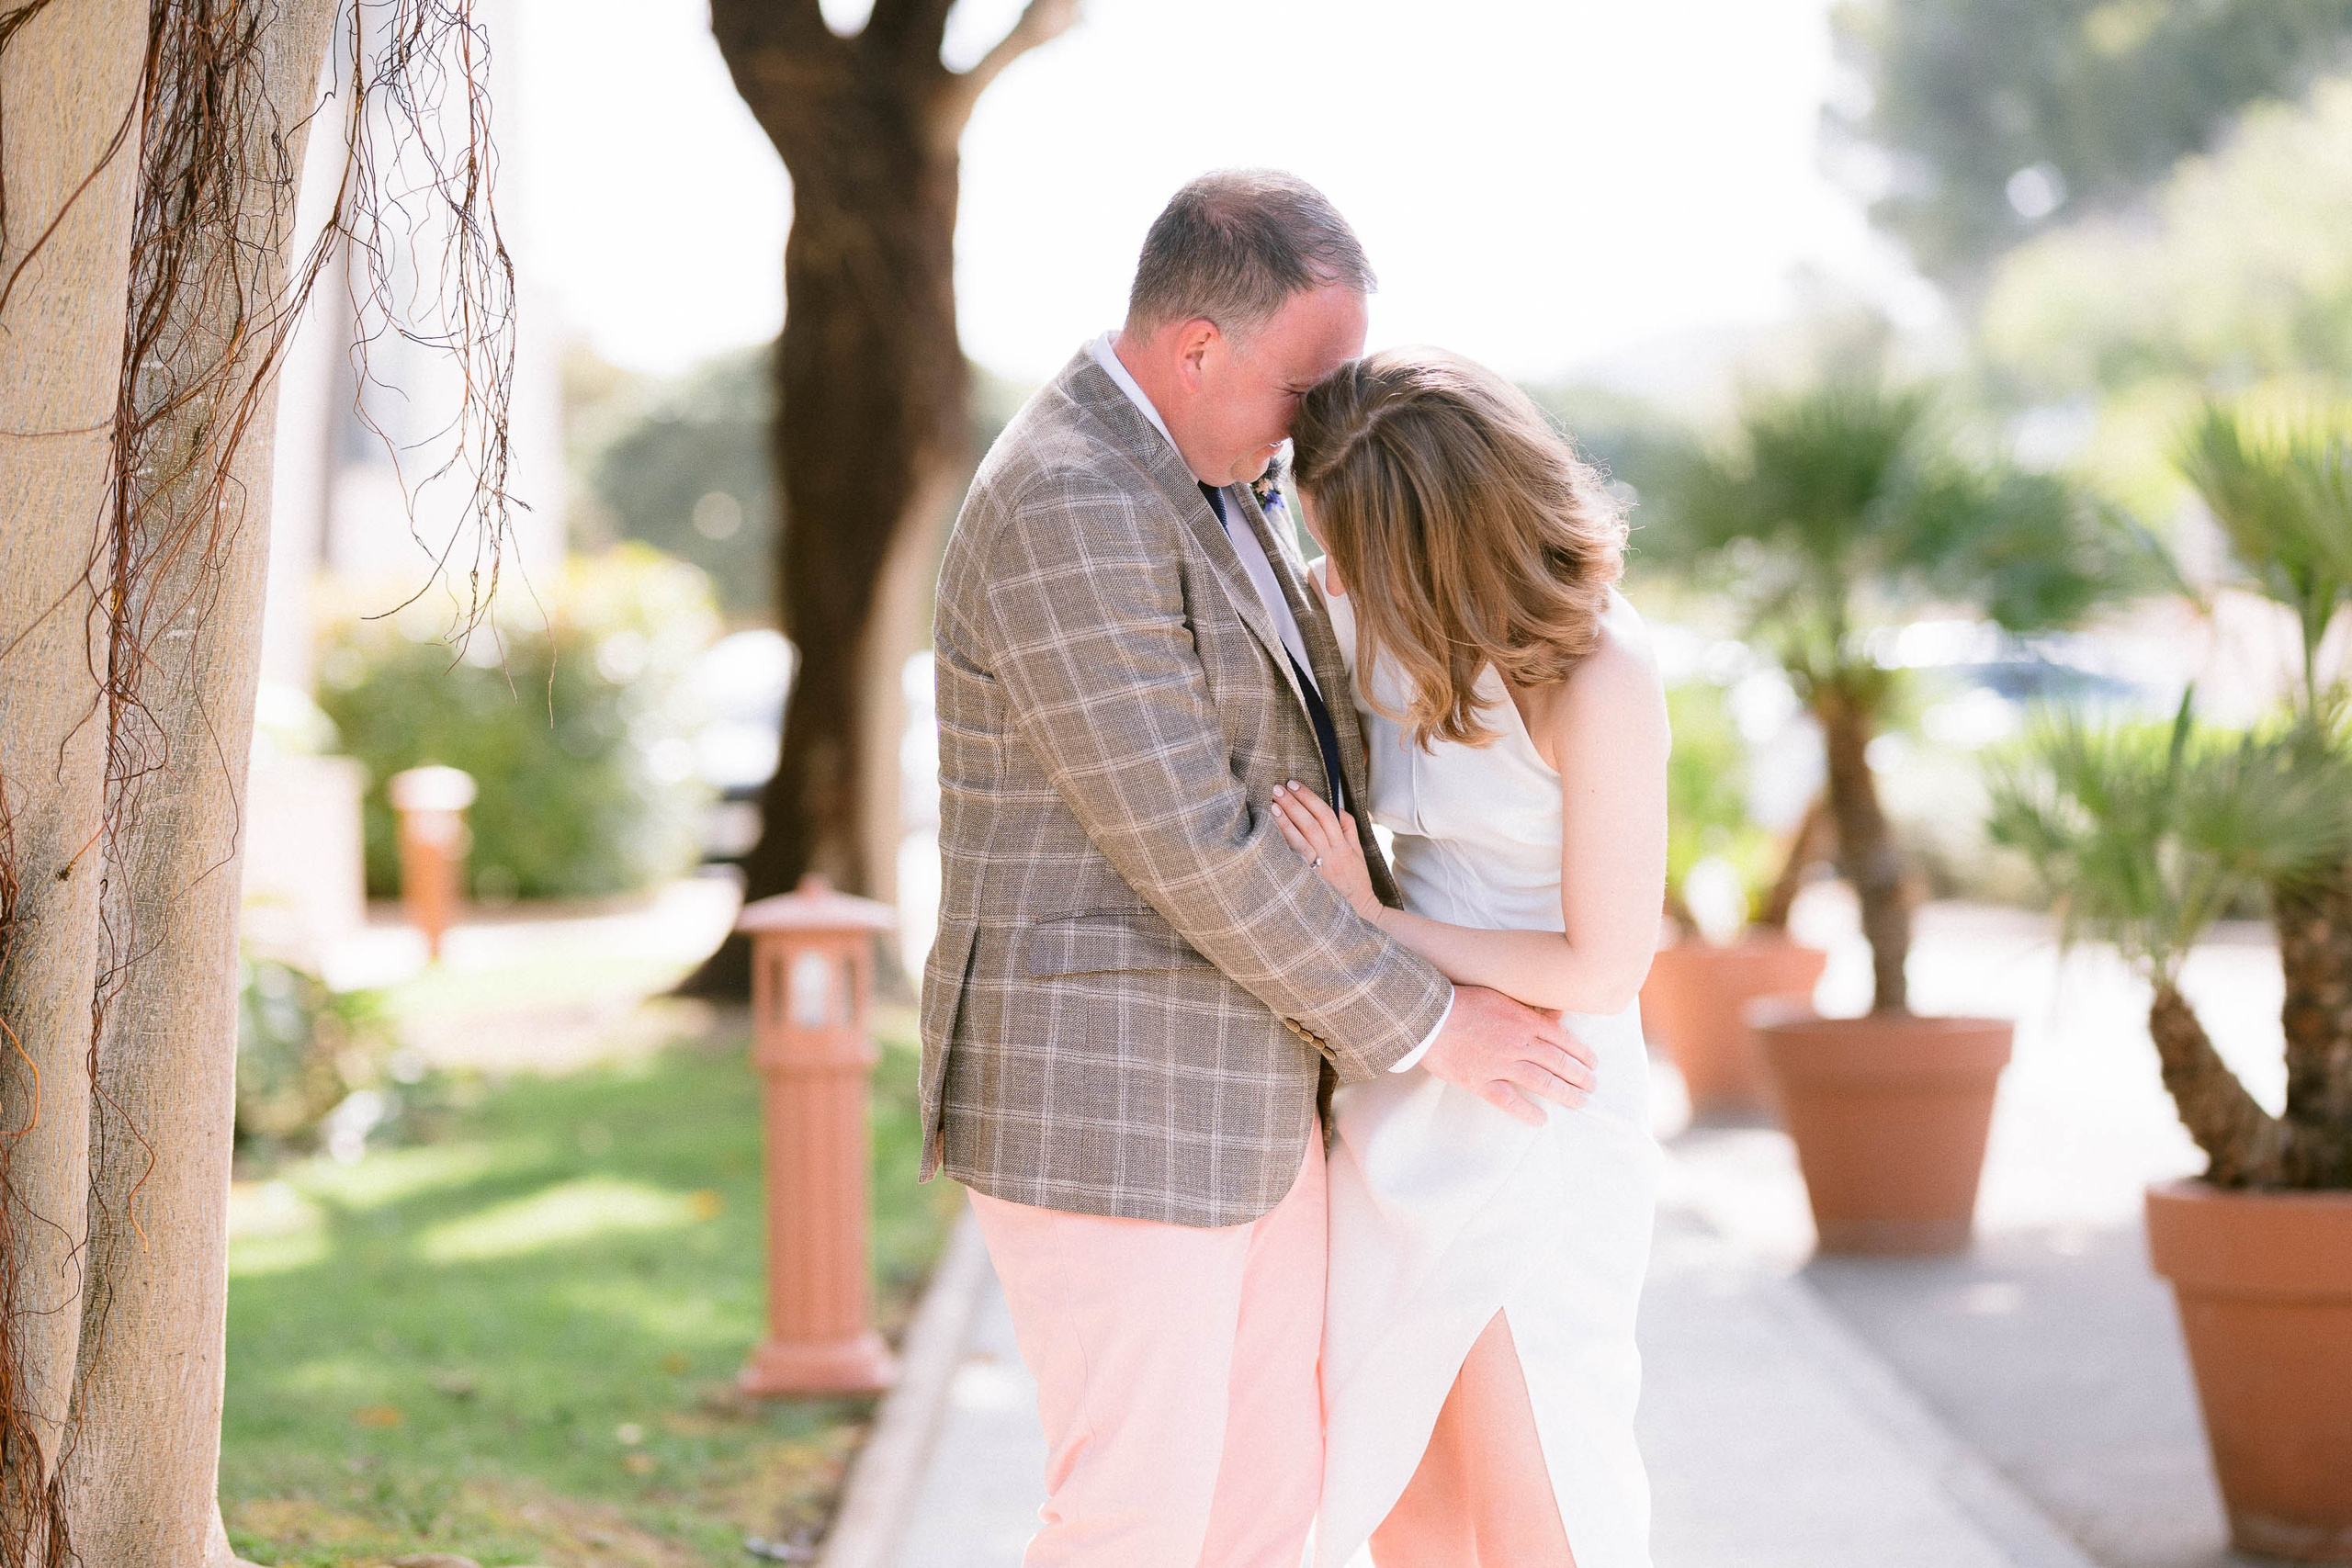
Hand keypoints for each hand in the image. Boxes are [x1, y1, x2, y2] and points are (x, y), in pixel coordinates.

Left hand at [1270, 781, 1379, 920]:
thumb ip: (1348, 828)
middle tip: (1277, 787)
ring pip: (1301, 841)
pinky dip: (1284, 844)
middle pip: (1311, 824)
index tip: (1294, 784)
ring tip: (1271, 804)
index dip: (1310, 797)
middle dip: (1294, 803)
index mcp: (1343, 846)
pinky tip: (1270, 833)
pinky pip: (1295, 860)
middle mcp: (1331, 855)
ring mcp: (1319, 869)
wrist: (1358, 911)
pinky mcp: (1308, 881)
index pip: (1326, 815)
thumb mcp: (1358, 851)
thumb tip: (1336, 806)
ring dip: (1285, 821)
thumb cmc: (1355, 878)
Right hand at [1419, 985, 1596, 1125]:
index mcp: (1524, 1021)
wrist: (1428, 1016)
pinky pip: (1509, 1101)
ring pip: (1541, 1082)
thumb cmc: (1462, 1001)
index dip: (1581, 1053)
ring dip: (1565, 1094)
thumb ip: (1530, 1009)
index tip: (1593, 1063)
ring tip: (1579, 1102)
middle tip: (1592, 1087)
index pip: (1563, 1039)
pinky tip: (1542, 1120)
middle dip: (1580, 1076)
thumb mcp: (1501, 996)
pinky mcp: (1480, 1081)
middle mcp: (1518, 1043)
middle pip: (1558, 1062)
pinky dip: (1527, 1112)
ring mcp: (1500, 1064)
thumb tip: (1558, 1015)